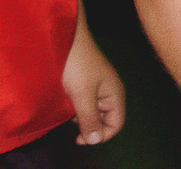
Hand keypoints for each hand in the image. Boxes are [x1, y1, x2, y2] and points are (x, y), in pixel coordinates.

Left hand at [63, 8, 125, 144]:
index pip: (115, 124)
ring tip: (68, 107)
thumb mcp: (82, 95)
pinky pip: (84, 104)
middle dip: (88, 125)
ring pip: (92, 113)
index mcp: (115, 94)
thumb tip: (95, 140)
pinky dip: (75, 108)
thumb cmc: (77, 65)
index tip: (79, 137)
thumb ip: (89, 118)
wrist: (65, 39)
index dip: (100, 135)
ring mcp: (97, 89)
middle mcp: (109, 93)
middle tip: (72, 119)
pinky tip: (66, 101)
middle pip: (104, 120)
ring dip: (80, 116)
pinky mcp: (86, 85)